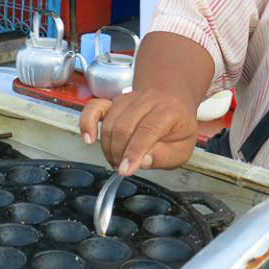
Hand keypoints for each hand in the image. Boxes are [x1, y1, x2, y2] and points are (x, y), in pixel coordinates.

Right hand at [79, 89, 198, 174]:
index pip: (147, 131)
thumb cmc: (177, 128)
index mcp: (169, 110)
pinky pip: (94, 108)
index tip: (125, 170)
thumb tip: (142, 161)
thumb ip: (164, 157)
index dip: (133, 152)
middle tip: (122, 167)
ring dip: (108, 147)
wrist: (173, 104)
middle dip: (119, 153)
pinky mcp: (114, 101)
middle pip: (124, 127)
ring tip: (116, 159)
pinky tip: (88, 138)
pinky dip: (87, 123)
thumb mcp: (182, 149)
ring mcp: (128, 98)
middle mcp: (148, 100)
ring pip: (109, 123)